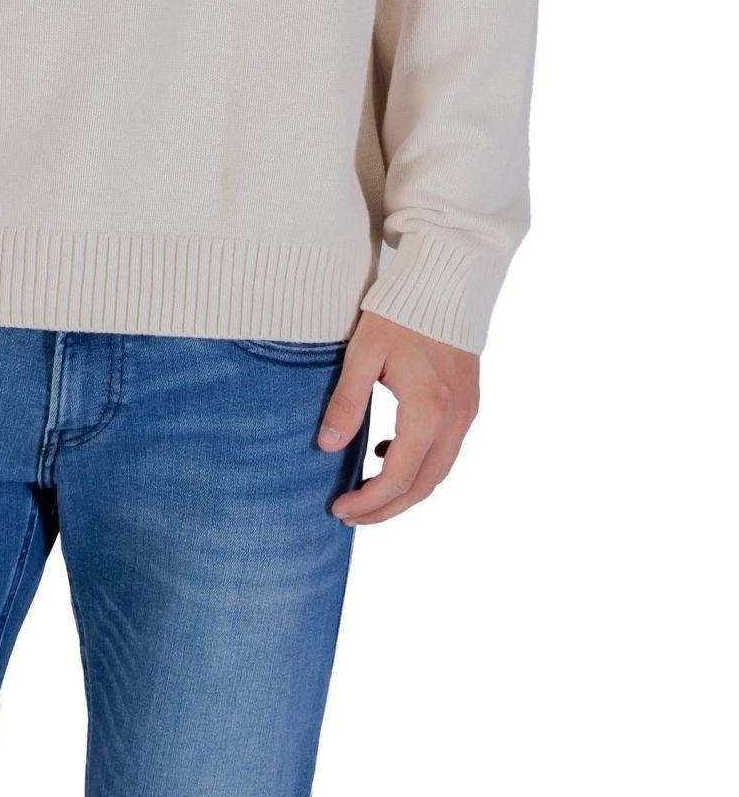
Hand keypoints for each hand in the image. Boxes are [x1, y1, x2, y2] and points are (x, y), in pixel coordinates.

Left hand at [317, 311, 478, 524]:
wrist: (446, 281)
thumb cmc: (399, 311)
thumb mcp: (363, 353)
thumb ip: (346, 402)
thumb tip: (327, 446)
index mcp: (427, 410)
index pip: (398, 477)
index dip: (369, 501)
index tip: (339, 509)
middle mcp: (454, 419)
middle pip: (423, 486)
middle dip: (387, 508)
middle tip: (350, 515)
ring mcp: (467, 413)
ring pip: (439, 472)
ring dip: (405, 490)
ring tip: (366, 493)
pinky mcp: (469, 403)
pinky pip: (447, 450)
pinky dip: (420, 465)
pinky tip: (388, 453)